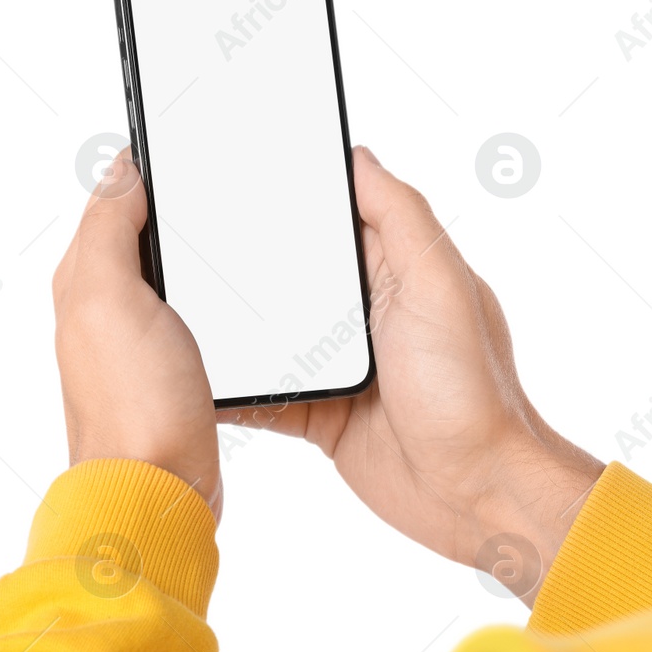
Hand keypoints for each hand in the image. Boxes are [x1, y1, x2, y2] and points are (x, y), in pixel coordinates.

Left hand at [54, 153, 221, 518]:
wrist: (158, 494)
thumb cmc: (136, 405)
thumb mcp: (111, 297)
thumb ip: (110, 229)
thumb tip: (120, 169)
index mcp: (84, 283)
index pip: (111, 201)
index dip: (143, 167)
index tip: (177, 137)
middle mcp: (103, 313)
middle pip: (136, 236)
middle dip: (165, 202)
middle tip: (202, 171)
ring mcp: (136, 348)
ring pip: (162, 277)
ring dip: (185, 249)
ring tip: (215, 222)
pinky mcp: (171, 377)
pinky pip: (184, 318)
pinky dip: (202, 297)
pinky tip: (226, 298)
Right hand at [222, 147, 601, 602]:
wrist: (476, 495)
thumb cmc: (473, 392)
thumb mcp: (440, 286)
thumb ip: (401, 217)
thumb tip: (358, 155)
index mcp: (397, 268)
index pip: (335, 213)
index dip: (293, 191)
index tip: (234, 167)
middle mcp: (366, 310)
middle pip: (291, 270)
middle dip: (245, 257)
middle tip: (181, 234)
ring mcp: (341, 364)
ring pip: (269, 331)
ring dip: (232, 324)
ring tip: (174, 301)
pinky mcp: (322, 414)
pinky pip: (265, 392)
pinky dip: (233, 386)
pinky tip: (192, 375)